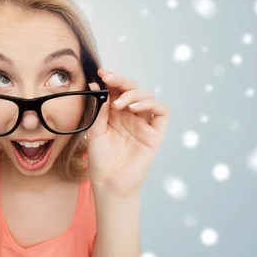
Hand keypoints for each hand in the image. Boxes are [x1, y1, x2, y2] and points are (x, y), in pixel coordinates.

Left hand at [85, 68, 169, 197]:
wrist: (109, 183)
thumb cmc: (100, 160)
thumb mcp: (95, 131)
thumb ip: (100, 110)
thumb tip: (98, 87)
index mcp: (116, 114)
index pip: (118, 90)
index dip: (112, 80)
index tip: (102, 73)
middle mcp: (131, 116)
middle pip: (133, 89)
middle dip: (122, 81)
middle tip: (110, 80)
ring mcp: (144, 124)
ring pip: (148, 96)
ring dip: (134, 93)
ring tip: (120, 103)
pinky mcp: (156, 133)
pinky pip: (162, 112)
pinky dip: (151, 104)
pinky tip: (135, 108)